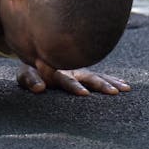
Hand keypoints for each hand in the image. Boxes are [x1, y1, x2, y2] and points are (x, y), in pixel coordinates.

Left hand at [16, 62, 130, 95]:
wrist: (34, 55)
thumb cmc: (29, 70)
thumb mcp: (25, 75)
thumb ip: (30, 80)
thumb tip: (39, 88)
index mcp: (56, 70)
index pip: (66, 79)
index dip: (74, 86)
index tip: (84, 94)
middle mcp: (71, 69)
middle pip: (87, 76)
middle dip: (99, 84)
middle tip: (112, 92)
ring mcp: (79, 70)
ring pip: (96, 76)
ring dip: (110, 82)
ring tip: (124, 89)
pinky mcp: (83, 73)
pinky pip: (100, 76)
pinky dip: (112, 80)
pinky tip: (123, 85)